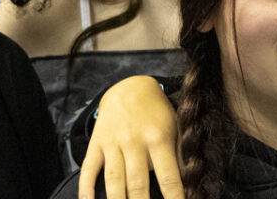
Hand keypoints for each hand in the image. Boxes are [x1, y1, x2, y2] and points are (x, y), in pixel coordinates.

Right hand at [80, 75, 184, 198]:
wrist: (129, 88)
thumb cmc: (157, 113)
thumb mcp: (175, 127)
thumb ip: (181, 154)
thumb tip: (190, 180)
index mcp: (158, 139)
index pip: (168, 177)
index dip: (173, 198)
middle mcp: (134, 142)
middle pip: (138, 184)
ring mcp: (113, 144)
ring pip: (114, 180)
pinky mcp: (96, 144)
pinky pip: (89, 169)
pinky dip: (86, 188)